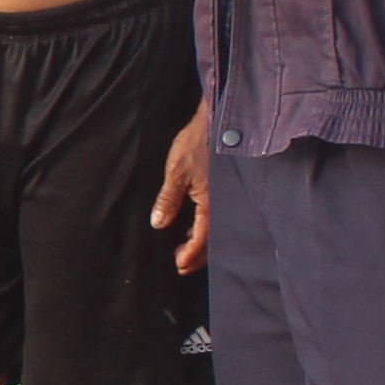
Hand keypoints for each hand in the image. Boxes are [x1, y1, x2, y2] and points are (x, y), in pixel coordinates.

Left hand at [151, 104, 212, 275]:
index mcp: (210, 203)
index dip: (190, 255)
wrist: (220, 119)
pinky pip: (218, 216)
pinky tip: (195, 225)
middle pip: (212, 240)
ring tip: (186, 247)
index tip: (178, 265)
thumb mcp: (176, 171)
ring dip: (202, 242)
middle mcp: (222, 204)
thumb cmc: (198, 143)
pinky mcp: (225, 188)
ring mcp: (226, 197)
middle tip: (182, 264)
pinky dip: (207, 226)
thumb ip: (168, 200)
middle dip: (197, 255)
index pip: (201, 239)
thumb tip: (159, 224)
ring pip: (217, 229)